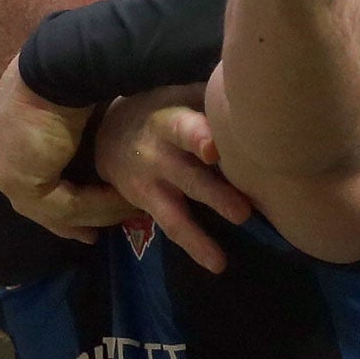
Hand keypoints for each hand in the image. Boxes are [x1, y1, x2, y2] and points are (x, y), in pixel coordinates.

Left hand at [0, 58, 132, 243]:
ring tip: (125, 213)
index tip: (82, 216)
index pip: (25, 180)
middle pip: (33, 201)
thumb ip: (63, 135)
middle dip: (67, 221)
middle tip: (92, 235)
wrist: (64, 63)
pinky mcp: (20, 182)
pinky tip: (123, 203)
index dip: (56, 199)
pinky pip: (63, 206)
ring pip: (50, 207)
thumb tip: (91, 154)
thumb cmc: (67, 73)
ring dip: (93, 212)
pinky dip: (96, 207)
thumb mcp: (62, 107)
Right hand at [96, 87, 253, 273]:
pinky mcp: (147, 204)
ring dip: (201, 234)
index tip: (216, 148)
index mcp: (169, 122)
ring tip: (222, 257)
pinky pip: (172, 227)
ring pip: (176, 210)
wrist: (106, 131)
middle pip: (187, 176)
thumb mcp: (179, 94)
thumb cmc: (161, 107)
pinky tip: (218, 264)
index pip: (184, 129)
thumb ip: (210, 100)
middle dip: (213, 194)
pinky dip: (195, 246)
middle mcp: (158, 155)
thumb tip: (254, 94)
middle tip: (243, 212)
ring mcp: (150, 183)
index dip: (199, 138)